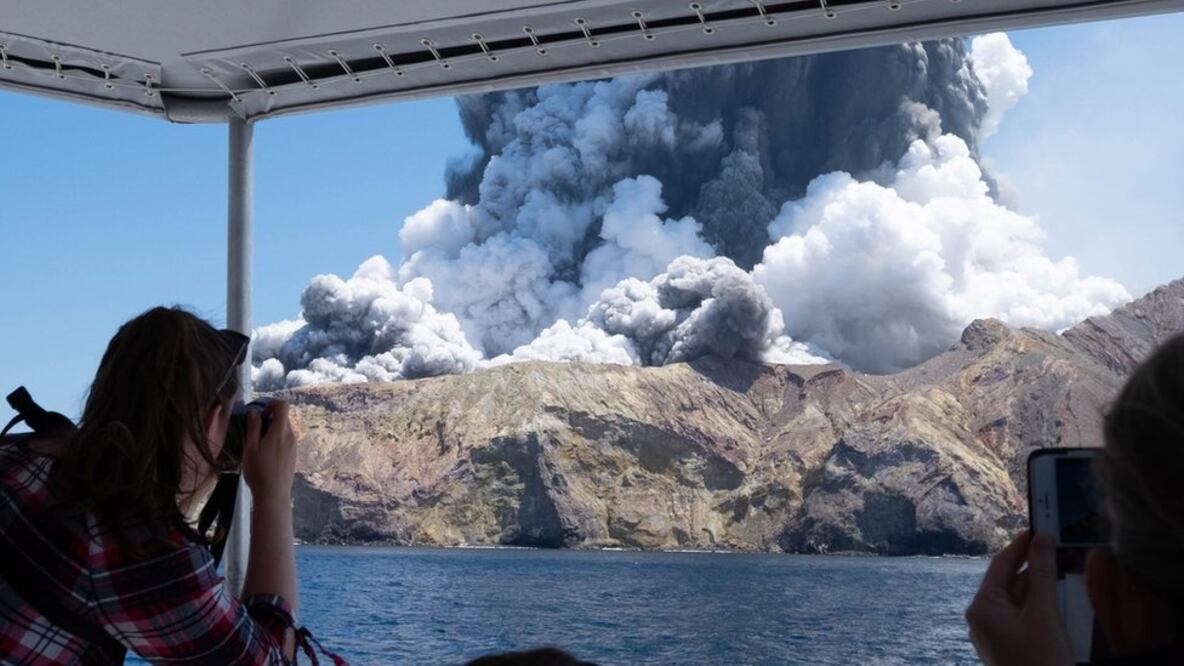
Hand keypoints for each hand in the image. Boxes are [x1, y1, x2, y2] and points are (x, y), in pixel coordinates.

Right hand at [241, 400, 296, 503]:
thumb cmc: (259, 471)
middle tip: (254, 432)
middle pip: (283, 418)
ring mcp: (294, 446)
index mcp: (280, 432)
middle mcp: (291, 436)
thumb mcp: (250, 448)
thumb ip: (253, 428)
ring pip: (284, 429)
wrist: (274, 494)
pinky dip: (276, 440)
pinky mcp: (293, 455)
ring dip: (272, 430)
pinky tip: (266, 455)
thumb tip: (254, 412)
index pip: (283, 405)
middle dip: (269, 419)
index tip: (260, 414)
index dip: (271, 404)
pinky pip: (286, 440)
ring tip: (258, 446)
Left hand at [966, 530, 1073, 665]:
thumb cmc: (1042, 662)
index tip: (1039, 527)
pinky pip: (1021, 617)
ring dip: (1037, 586)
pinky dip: (1037, 606)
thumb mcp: (1044, 613)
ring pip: (1017, 600)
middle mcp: (981, 619)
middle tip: (1057, 545)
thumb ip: (1042, 572)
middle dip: (1032, 566)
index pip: (1000, 565)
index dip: (1020, 545)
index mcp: (981, 607)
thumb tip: (1042, 538)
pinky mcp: (1007, 647)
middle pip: (1008, 582)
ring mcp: (992, 635)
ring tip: (1061, 568)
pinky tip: (1056, 599)